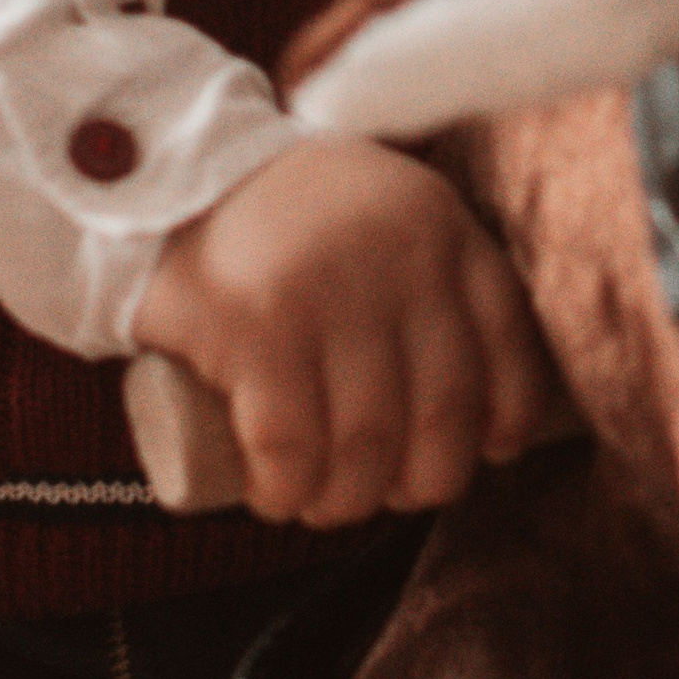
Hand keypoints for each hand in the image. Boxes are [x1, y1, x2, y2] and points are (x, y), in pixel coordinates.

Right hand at [129, 138, 554, 526]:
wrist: (170, 177)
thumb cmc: (289, 225)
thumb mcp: (388, 218)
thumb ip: (438, 278)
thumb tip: (490, 422)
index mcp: (442, 225)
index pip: (509, 342)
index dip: (505, 417)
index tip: (484, 452)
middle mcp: (401, 252)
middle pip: (444, 411)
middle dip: (421, 481)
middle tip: (384, 492)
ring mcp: (329, 288)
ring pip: (367, 444)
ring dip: (346, 501)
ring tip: (322, 502)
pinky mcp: (257, 326)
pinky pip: (292, 448)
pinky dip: (286, 492)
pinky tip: (275, 495)